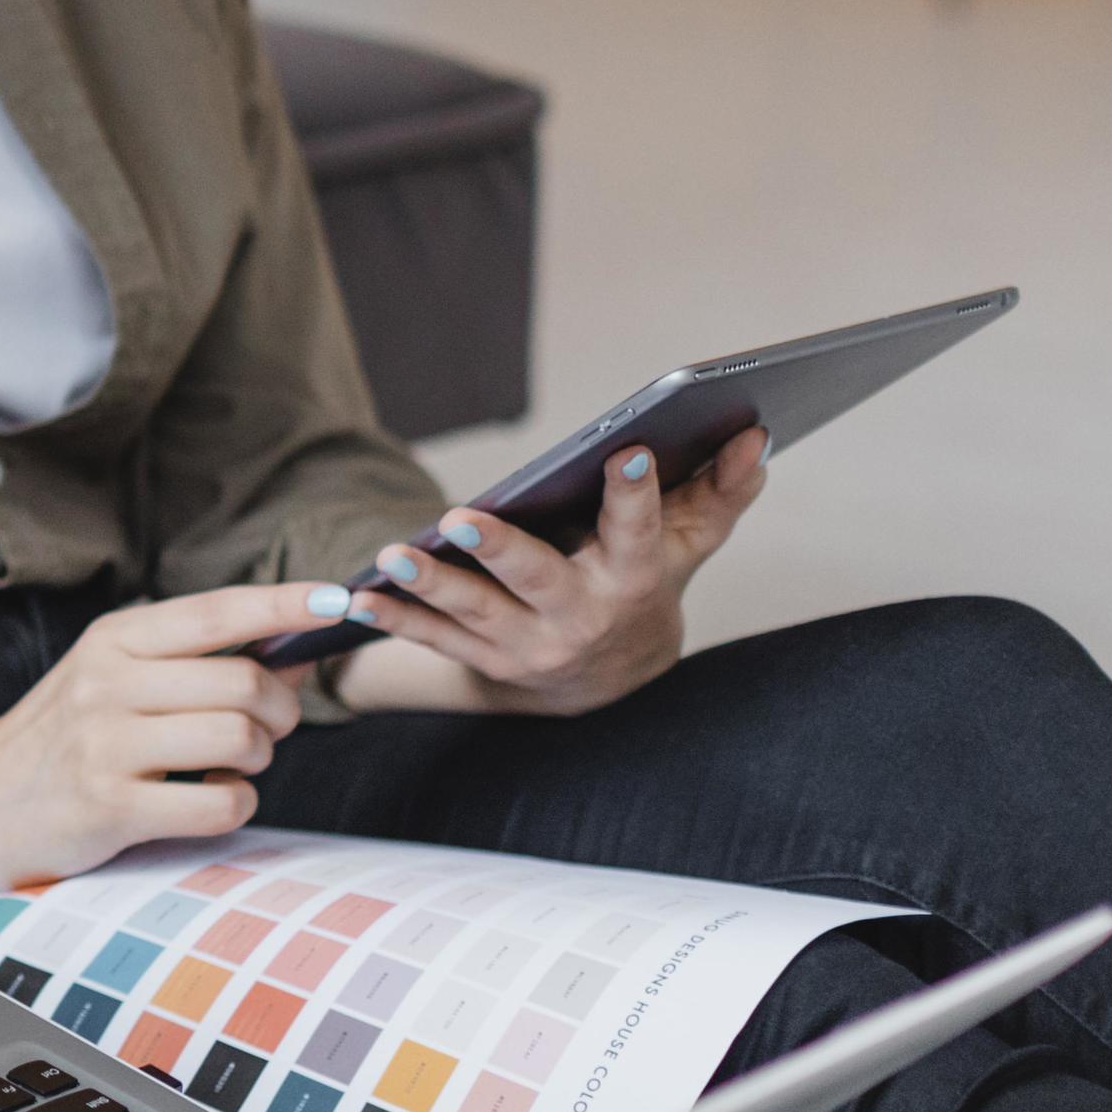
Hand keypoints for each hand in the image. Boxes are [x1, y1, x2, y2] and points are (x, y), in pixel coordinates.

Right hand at [0, 583, 332, 889]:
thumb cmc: (62, 737)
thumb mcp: (109, 677)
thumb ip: (188, 662)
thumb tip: (291, 658)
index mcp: (113, 639)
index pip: (218, 612)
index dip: (286, 605)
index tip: (340, 599)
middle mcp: (107, 682)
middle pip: (246, 684)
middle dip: (280, 714)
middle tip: (265, 732)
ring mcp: (105, 745)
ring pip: (240, 741)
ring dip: (256, 761)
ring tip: (226, 767)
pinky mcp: (109, 807)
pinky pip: (219, 804)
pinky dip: (233, 806)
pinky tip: (205, 803)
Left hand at [342, 430, 767, 715]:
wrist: (610, 680)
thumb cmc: (645, 583)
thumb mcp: (688, 544)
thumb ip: (720, 491)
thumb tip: (755, 432)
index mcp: (634, 580)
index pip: (639, 533)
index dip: (636, 495)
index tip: (627, 451)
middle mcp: (581, 618)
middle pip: (539, 581)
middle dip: (500, 550)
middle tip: (460, 516)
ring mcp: (529, 646)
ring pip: (475, 614)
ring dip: (430, 586)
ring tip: (391, 555)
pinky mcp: (484, 662)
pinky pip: (433, 640)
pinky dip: (394, 618)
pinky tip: (356, 596)